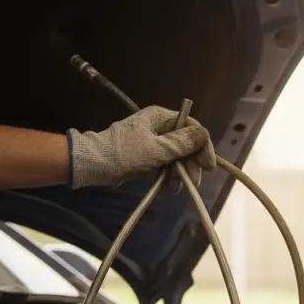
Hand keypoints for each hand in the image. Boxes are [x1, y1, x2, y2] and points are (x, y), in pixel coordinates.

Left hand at [67, 106, 216, 189]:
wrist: (94, 164)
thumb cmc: (125, 153)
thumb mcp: (156, 149)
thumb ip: (182, 143)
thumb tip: (204, 135)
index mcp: (161, 117)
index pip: (192, 128)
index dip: (203, 146)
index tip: (209, 166)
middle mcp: (160, 126)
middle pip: (186, 143)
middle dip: (192, 162)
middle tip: (195, 181)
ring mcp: (154, 141)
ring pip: (178, 155)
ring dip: (182, 171)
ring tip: (178, 186)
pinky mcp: (148, 155)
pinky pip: (167, 163)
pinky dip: (171, 174)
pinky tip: (171, 186)